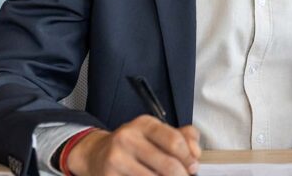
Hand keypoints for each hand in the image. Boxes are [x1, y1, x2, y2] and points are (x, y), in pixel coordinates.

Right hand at [66, 115, 201, 175]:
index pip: (174, 141)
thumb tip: (195, 152)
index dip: (188, 157)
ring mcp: (116, 159)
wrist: (96, 154)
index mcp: (144, 124)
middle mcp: (128, 138)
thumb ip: (182, 136)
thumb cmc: (133, 145)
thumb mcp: (156, 133)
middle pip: (168, 165)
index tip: (193, 167)